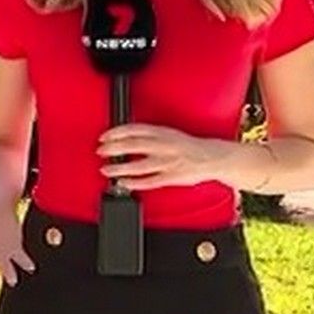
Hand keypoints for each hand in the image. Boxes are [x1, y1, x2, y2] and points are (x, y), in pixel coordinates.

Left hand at [97, 124, 224, 190]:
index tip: (104, 137)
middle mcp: (164, 146)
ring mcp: (168, 162)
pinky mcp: (172, 177)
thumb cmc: (187, 146)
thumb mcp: (168, 133)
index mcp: (162, 132)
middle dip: (114, 149)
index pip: (135, 129)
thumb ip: (148, 135)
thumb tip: (124, 137)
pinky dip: (135, 183)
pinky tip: (123, 183)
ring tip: (106, 170)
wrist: (212, 157)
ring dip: (120, 168)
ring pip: (139, 166)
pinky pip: (150, 181)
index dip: (116, 132)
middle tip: (101, 152)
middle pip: (134, 146)